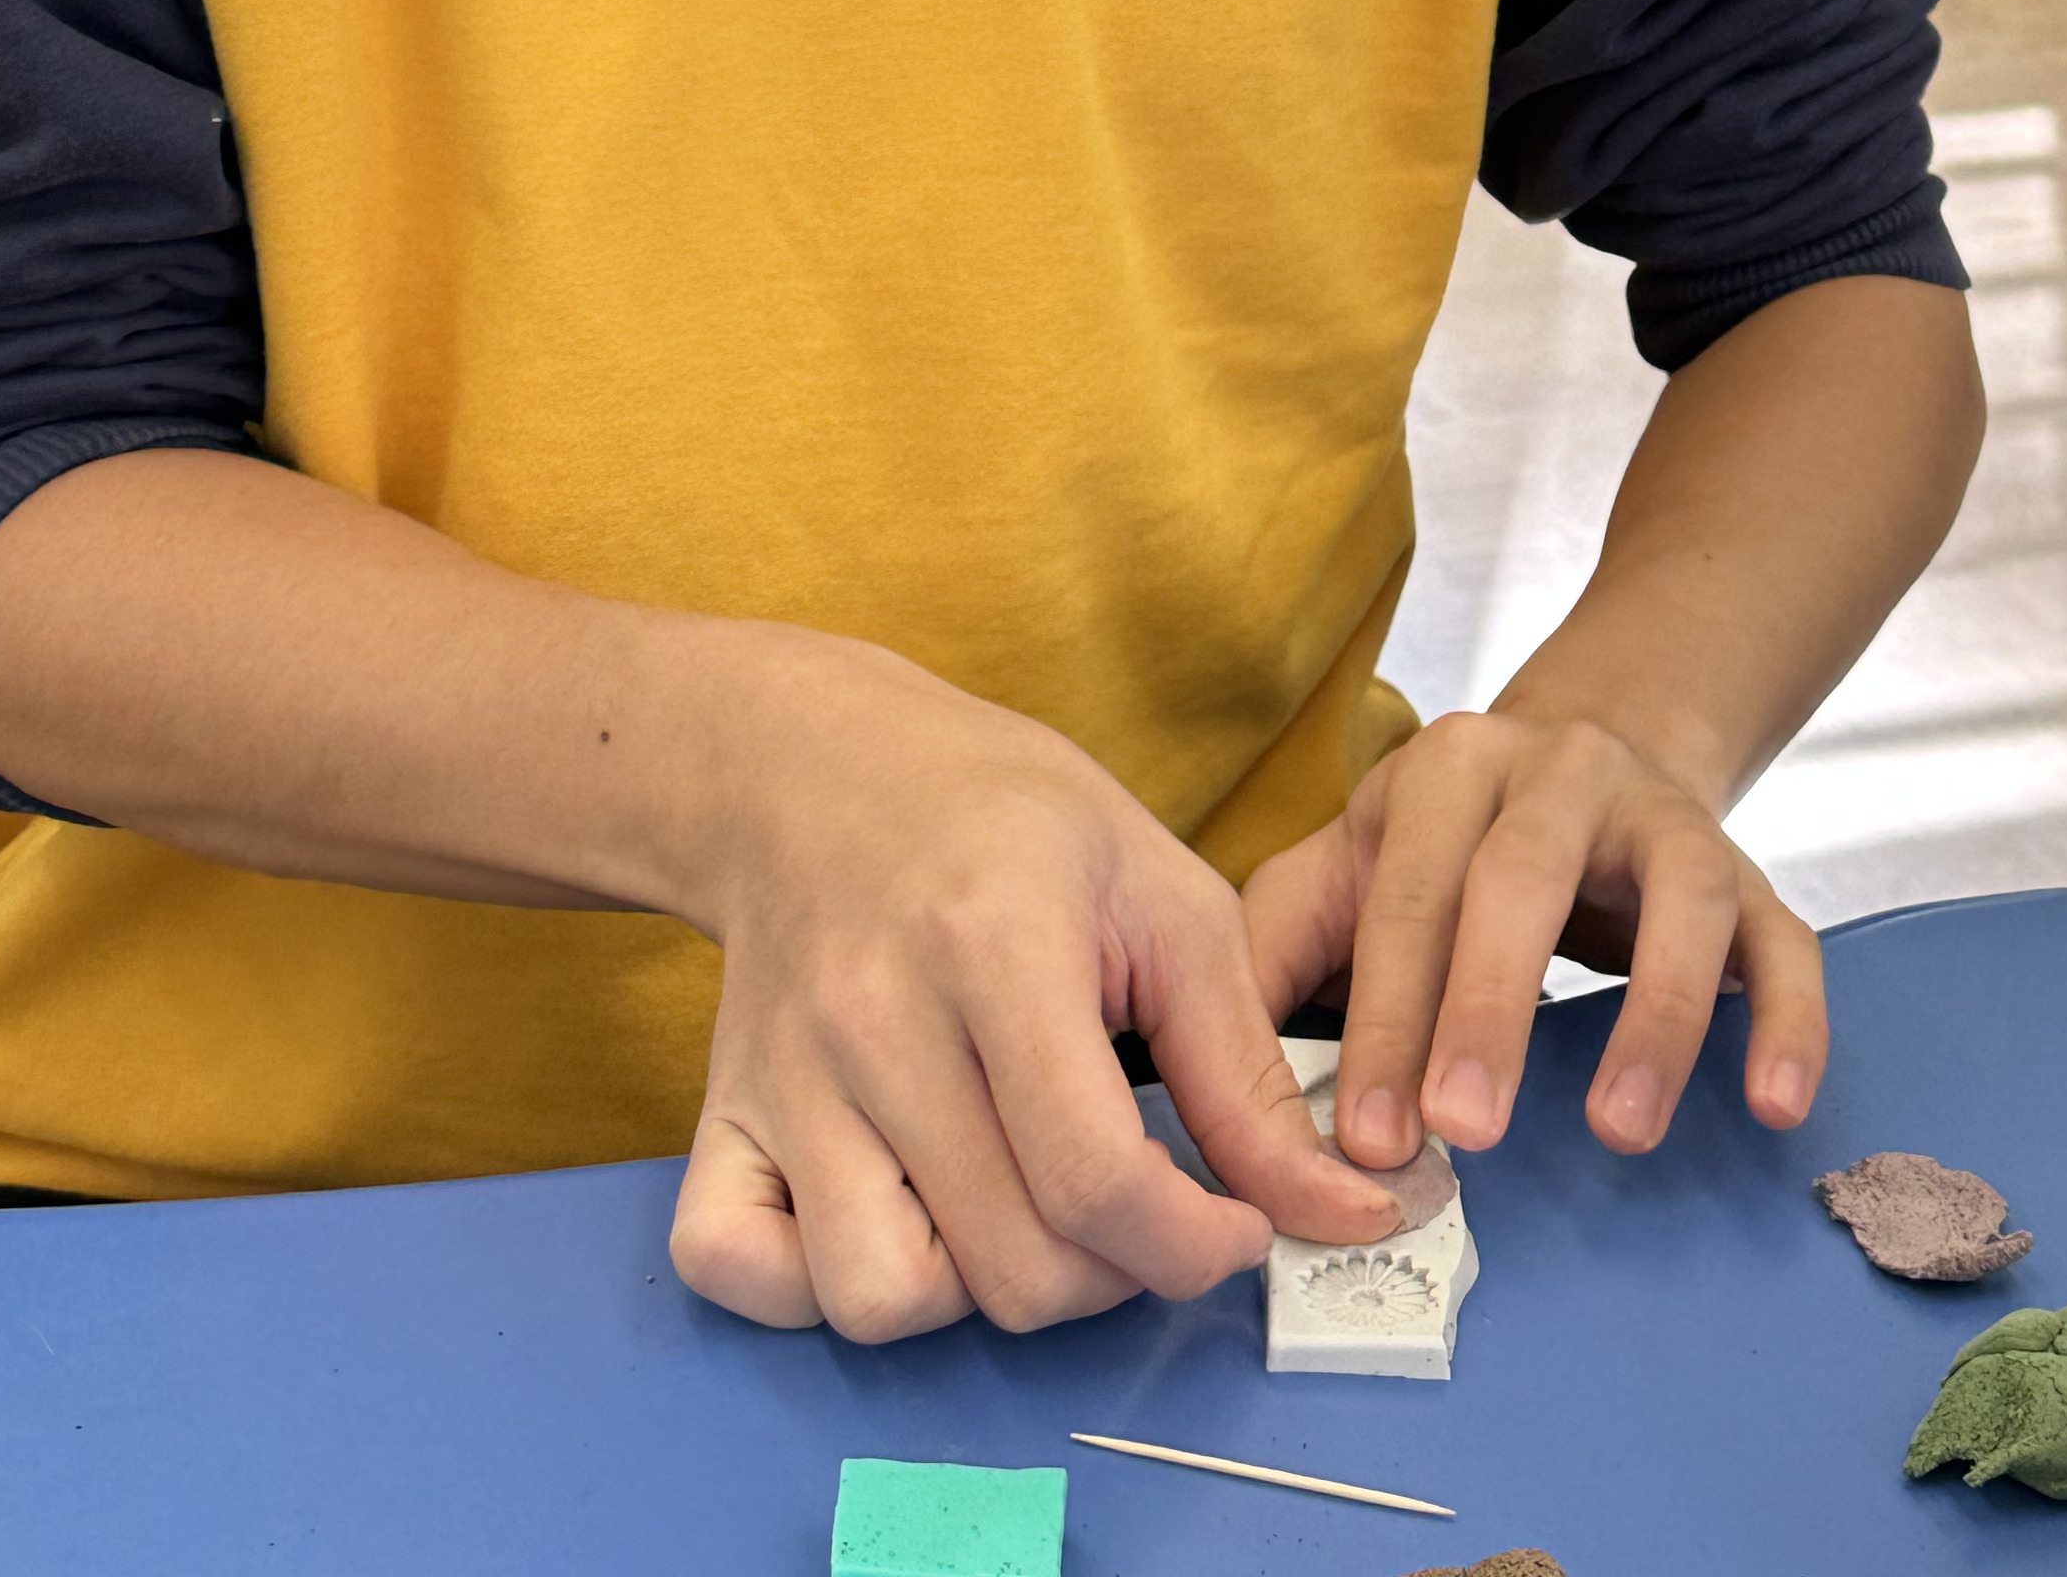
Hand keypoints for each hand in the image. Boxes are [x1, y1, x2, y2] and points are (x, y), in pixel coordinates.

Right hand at [669, 626, 1403, 1340]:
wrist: (817, 766)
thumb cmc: (1006, 820)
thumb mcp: (1163, 897)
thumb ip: (1247, 1071)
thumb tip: (1347, 1210)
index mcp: (995, 947)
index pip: (1097, 1179)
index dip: (1196, 1244)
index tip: (1236, 1225)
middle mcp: (873, 1023)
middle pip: (1010, 1263)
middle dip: (1115, 1272)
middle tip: (1143, 1205)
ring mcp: (785, 1079)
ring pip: (883, 1299)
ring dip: (979, 1289)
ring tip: (1023, 1208)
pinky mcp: (719, 1115)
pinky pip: (742, 1271)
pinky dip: (818, 1289)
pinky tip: (900, 1223)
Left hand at [1240, 706, 1826, 1177]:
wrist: (1592, 746)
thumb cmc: (1444, 845)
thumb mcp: (1348, 865)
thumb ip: (1276, 950)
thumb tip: (1199, 1071)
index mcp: (1447, 767)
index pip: (1405, 891)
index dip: (1383, 1015)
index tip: (1365, 1137)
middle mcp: (1561, 772)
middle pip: (1521, 880)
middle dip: (1488, 1008)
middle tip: (1463, 1130)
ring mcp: (1666, 819)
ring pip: (1677, 900)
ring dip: (1652, 1017)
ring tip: (1617, 1131)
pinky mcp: (1751, 876)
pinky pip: (1785, 941)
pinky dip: (1786, 1021)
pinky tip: (1771, 1104)